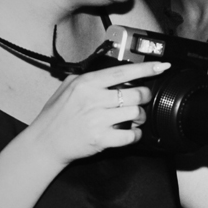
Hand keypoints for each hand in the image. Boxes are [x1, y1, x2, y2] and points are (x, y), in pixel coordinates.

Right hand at [27, 61, 168, 165]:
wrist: (45, 142)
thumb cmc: (57, 115)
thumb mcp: (68, 86)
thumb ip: (89, 78)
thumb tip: (113, 71)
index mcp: (87, 83)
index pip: (123, 72)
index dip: (146, 69)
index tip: (161, 66)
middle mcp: (93, 99)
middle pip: (136, 94)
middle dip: (144, 96)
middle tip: (141, 99)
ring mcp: (98, 120)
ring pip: (136, 113)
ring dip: (140, 116)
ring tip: (134, 117)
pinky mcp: (101, 139)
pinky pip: (131, 135)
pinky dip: (136, 134)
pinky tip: (131, 132)